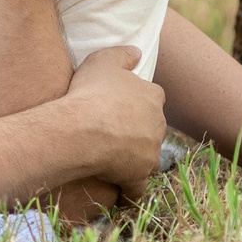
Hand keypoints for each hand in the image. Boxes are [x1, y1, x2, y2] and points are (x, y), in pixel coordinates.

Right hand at [64, 45, 165, 197]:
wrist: (83, 128)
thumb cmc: (91, 91)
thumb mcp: (103, 59)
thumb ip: (124, 54)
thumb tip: (138, 51)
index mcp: (153, 97)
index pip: (153, 97)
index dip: (136, 101)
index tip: (120, 105)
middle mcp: (158, 125)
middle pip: (151, 128)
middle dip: (137, 130)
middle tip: (110, 130)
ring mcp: (150, 153)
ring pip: (147, 157)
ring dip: (135, 158)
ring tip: (111, 158)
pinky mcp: (139, 176)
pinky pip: (136, 187)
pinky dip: (129, 189)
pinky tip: (117, 189)